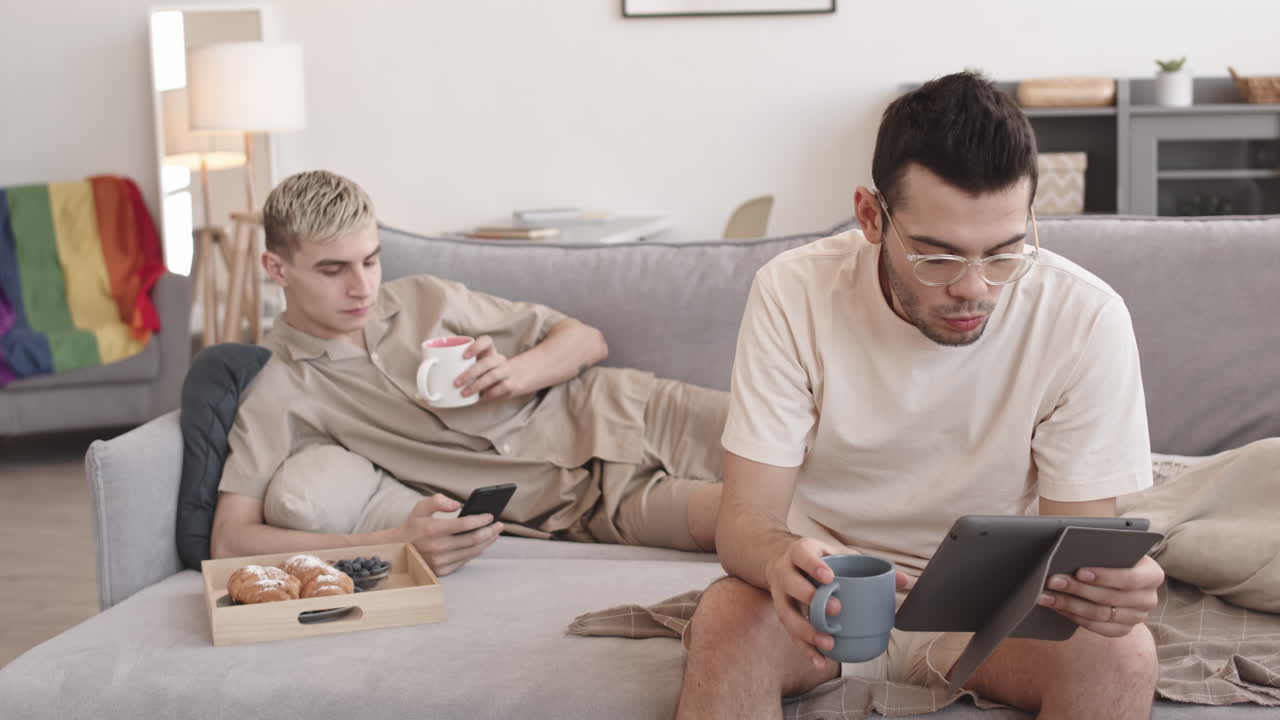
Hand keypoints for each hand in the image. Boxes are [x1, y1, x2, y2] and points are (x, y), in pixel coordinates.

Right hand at [399, 494, 502, 575]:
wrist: (398, 550)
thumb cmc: (413, 527)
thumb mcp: (420, 508)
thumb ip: (437, 500)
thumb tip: (457, 504)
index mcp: (432, 530)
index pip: (463, 525)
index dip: (480, 520)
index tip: (491, 515)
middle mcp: (437, 547)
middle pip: (472, 540)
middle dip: (489, 531)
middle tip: (499, 525)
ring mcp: (440, 561)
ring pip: (471, 552)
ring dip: (486, 542)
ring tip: (495, 534)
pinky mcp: (442, 570)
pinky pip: (464, 561)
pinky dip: (476, 552)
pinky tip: (483, 545)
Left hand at [455, 335, 521, 400]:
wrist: (515, 380)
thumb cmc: (488, 373)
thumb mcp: (478, 366)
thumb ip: (461, 368)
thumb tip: (432, 378)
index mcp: (490, 351)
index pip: (487, 341)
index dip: (476, 346)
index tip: (464, 356)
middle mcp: (499, 359)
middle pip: (486, 362)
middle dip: (470, 373)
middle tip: (456, 382)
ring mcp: (507, 371)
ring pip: (493, 375)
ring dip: (476, 385)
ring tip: (464, 393)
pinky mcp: (511, 384)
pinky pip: (500, 388)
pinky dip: (488, 394)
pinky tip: (480, 398)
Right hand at [764, 538, 911, 668]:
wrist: (779, 561)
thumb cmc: (816, 559)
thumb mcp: (838, 554)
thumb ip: (868, 565)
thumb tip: (904, 581)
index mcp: (799, 552)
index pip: (803, 556)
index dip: (814, 567)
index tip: (830, 578)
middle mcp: (784, 572)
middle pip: (792, 584)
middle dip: (811, 598)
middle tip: (836, 610)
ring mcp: (780, 594)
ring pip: (787, 614)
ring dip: (807, 631)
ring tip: (828, 643)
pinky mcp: (782, 613)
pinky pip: (790, 633)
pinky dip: (805, 648)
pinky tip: (819, 660)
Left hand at [1038, 554, 1164, 636]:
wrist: (1118, 576)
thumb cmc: (1113, 556)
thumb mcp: (1113, 549)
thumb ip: (1101, 549)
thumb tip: (1073, 548)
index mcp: (1152, 575)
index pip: (1130, 579)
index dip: (1105, 577)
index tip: (1079, 571)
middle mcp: (1148, 599)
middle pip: (1111, 598)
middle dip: (1078, 589)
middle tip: (1053, 581)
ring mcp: (1137, 617)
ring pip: (1101, 615)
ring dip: (1070, 604)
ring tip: (1047, 595)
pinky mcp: (1123, 629)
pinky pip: (1097, 628)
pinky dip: (1074, 617)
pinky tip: (1057, 607)